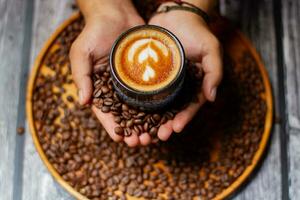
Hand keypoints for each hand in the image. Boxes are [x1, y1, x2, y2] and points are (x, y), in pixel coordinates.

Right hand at [70, 0, 144, 146]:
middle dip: (133, 130)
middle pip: (125, 115)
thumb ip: (81, 76)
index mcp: (100, 87)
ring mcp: (133, 82)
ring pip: (141, 108)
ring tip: (157, 134)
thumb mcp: (82, 53)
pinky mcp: (147, 74)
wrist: (115, 13)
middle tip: (142, 141)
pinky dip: (158, 105)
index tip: (121, 139)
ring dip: (148, 123)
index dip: (112, 127)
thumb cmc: (95, 31)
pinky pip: (153, 91)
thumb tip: (84, 102)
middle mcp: (117, 88)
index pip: (105, 112)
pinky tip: (166, 115)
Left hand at [148, 4, 222, 140]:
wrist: (176, 15)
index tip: (175, 129)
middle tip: (155, 137)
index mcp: (192, 86)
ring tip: (140, 133)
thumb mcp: (212, 50)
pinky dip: (135, 103)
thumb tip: (212, 98)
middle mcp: (176, 87)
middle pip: (169, 111)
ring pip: (154, 106)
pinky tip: (127, 114)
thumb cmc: (197, 32)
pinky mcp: (147, 75)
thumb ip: (215, 72)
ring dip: (147, 121)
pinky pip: (141, 90)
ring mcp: (161, 82)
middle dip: (163, 126)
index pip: (189, 107)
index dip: (183, 119)